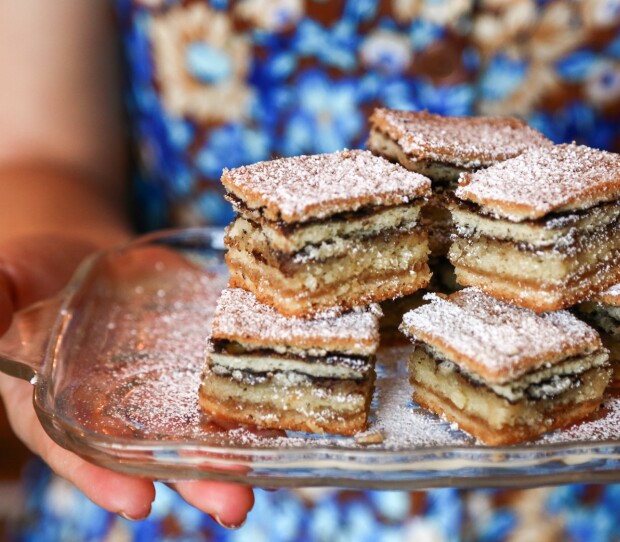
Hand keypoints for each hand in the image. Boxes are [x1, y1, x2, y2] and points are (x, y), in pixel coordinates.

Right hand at [0, 235, 254, 526]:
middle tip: (234, 505)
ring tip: (266, 478)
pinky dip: (252, 401)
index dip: (102, 477)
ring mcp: (158, 388)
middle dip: (194, 480)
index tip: (138, 502)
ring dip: (232, 454)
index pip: (74, 448)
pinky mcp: (194, 360)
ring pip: (195, 429)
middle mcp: (109, 408)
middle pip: (152, 453)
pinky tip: (285, 416)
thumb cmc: (28, 270)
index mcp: (49, 402)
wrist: (81, 251)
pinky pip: (224, 381)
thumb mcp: (1, 282)